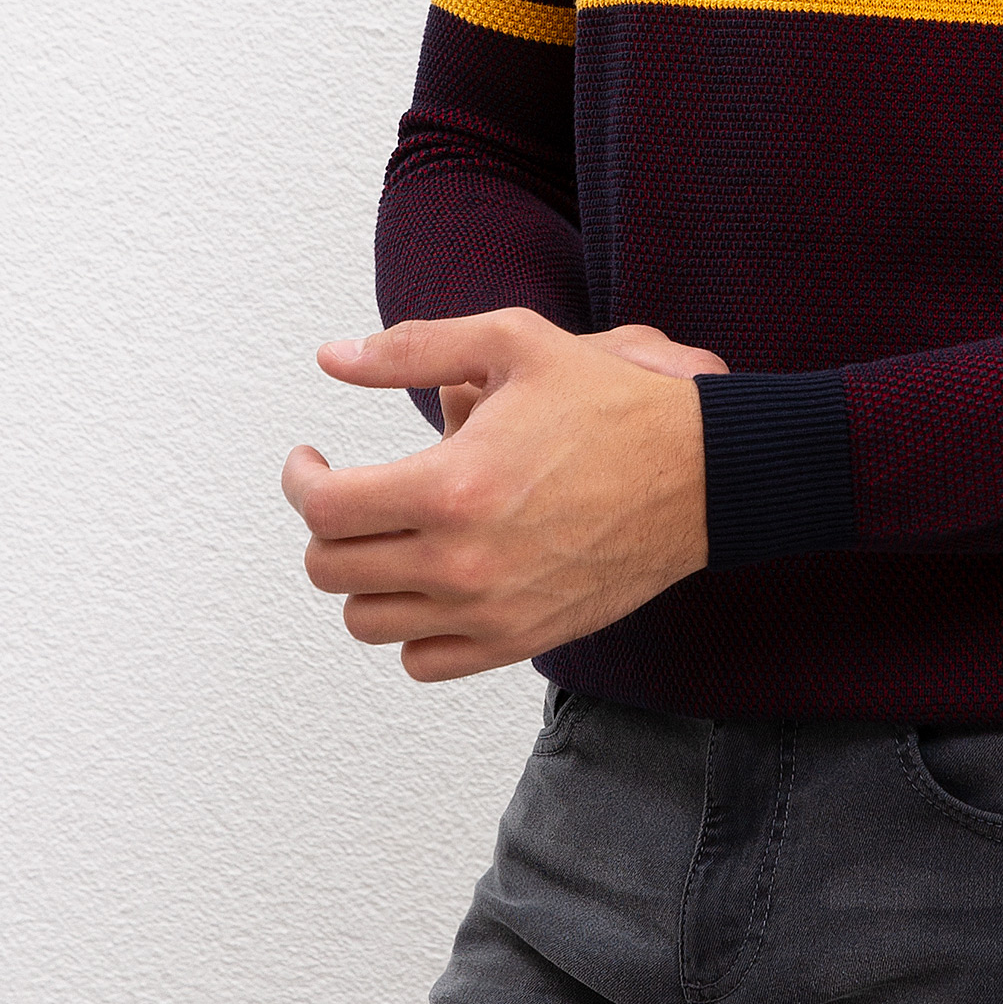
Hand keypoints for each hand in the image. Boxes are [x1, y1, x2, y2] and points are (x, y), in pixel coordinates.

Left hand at [281, 309, 722, 681]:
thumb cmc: (609, 402)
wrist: (700, 474)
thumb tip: (332, 358)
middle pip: (333, 569)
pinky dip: (411, 624)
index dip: (302, 480)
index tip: (312, 460)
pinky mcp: (520, 640)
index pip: (325, 510)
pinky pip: (422, 660)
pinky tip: (430, 577)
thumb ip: (412, 349)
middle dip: (326, 524)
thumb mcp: (512, 343)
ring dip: (363, 576)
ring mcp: (491, 611)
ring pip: (367, 622)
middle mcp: (464, 562)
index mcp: (453, 485)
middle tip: (346, 491)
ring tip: (389, 533)